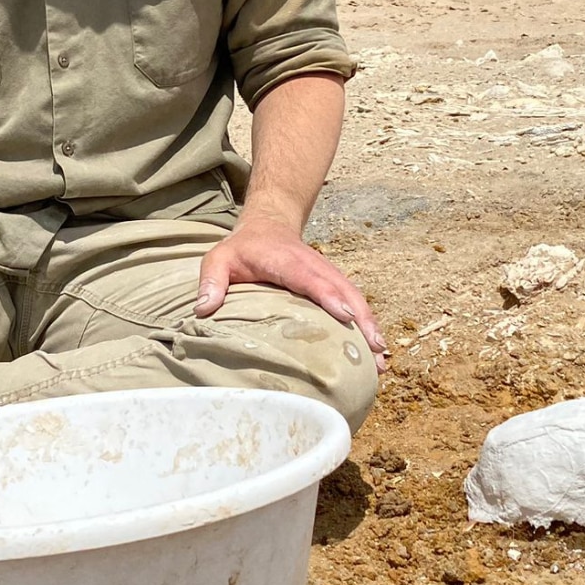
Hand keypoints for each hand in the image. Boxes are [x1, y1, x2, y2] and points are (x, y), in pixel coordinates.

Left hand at [197, 217, 382, 355]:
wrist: (268, 226)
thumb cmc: (242, 248)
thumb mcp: (218, 258)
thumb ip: (211, 282)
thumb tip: (203, 310)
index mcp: (288, 261)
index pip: (311, 279)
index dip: (328, 296)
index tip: (344, 316)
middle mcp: (315, 268)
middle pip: (344, 292)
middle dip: (361, 320)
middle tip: (374, 349)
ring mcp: (329, 276)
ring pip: (356, 300)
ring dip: (370, 327)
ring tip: (381, 359)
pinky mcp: (336, 285)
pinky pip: (356, 304)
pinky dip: (368, 325)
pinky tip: (376, 351)